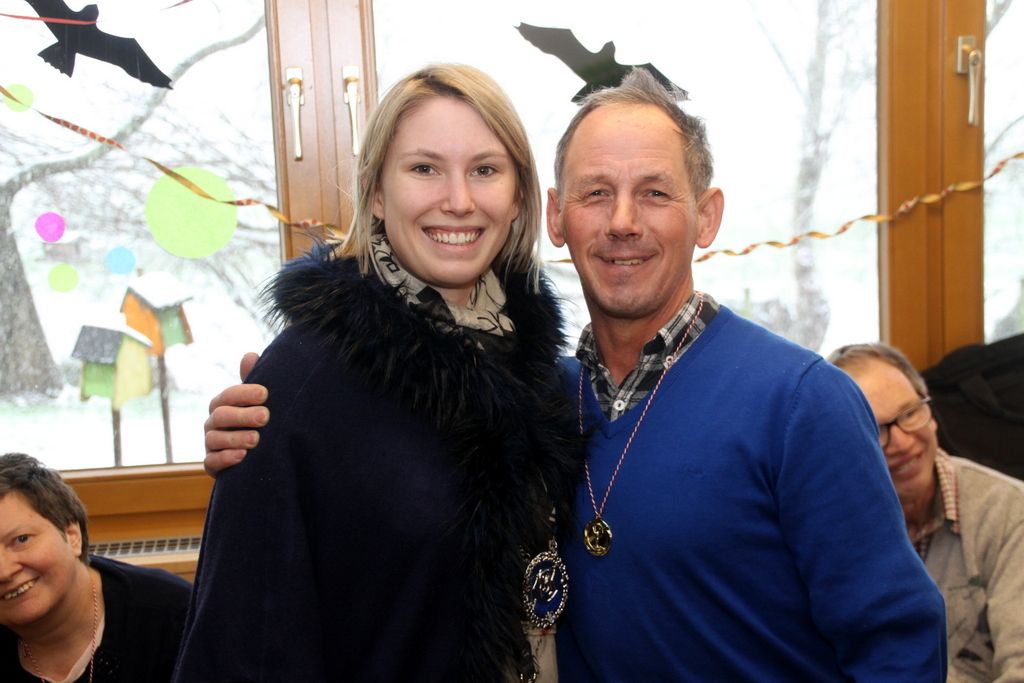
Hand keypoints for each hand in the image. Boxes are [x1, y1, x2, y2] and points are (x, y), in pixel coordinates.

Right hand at [203, 352, 267, 475]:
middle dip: (243, 415)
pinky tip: (242, 456)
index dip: (245, 393)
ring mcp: (211, 444)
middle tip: (266, 417)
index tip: (265, 394)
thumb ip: (253, 381)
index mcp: (223, 404)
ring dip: (236, 438)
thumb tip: (250, 355)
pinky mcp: (212, 465)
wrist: (259, 455)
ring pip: (214, 439)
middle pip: (221, 416)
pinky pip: (211, 462)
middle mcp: (213, 422)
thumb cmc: (257, 422)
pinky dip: (225, 459)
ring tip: (256, 439)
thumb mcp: (259, 402)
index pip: (228, 395)